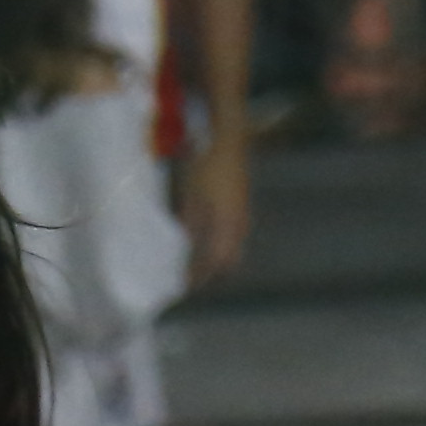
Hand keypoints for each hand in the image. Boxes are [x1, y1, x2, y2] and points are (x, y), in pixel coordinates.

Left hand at [178, 140, 251, 290]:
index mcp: (229, 225)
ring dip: (215, 258)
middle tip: (188, 278)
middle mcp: (240, 224)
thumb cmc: (207, 166)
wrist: (229, 138)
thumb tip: (182, 251)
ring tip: (191, 261)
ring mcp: (243, 215)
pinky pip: (233, 236)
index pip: (216, 263)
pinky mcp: (241, 206)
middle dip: (210, 273)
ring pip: (232, 248)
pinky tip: (202, 239)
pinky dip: (219, 244)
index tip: (182, 287)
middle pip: (229, 260)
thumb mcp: (192, 196)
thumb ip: (190, 226)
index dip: (200, 277)